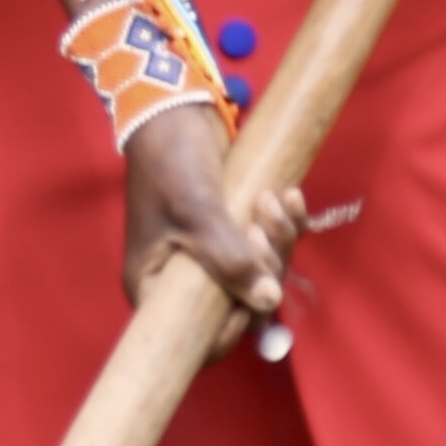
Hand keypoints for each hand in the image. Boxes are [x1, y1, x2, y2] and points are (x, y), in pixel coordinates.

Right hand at [119, 103, 302, 350]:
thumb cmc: (171, 163)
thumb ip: (229, 259)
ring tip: (272, 199)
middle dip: (264, 266)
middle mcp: (184, 278)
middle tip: (261, 227)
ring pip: (263, 271)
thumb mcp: (196, 212)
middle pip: (240, 303)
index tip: (256, 295)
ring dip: (278, 238)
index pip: (197, 336)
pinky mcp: (236, 229)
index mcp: (155, 285)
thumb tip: (268, 300)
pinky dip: (287, 222)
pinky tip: (290, 194)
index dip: (232, 325)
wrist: (175, 109)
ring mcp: (213, 254)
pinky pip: (272, 243)